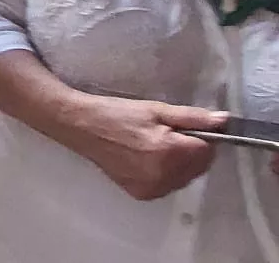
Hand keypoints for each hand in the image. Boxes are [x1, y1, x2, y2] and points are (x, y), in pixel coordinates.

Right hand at [63, 95, 222, 200]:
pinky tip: (147, 160)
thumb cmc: (117, 113)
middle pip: (199, 167)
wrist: (80, 127)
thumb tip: (224, 121)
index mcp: (169, 152)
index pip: (208, 150)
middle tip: (166, 134)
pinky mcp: (142, 194)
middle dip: (192, 152)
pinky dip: (166, 174)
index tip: (182, 128)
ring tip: (154, 147)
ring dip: (180, 164)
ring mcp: (152, 188)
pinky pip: (168, 185)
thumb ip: (193, 118)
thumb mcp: (156, 109)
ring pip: (185, 178)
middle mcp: (163, 175)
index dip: (200, 137)